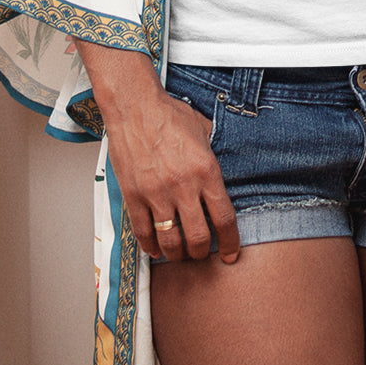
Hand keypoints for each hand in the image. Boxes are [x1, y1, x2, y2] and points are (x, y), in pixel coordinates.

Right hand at [77, 42, 239, 263]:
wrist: (136, 109)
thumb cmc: (170, 116)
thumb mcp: (205, 131)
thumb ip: (213, 156)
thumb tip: (220, 173)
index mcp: (206, 170)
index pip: (224, 217)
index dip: (230, 241)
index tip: (232, 254)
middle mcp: (183, 187)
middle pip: (198, 236)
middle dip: (203, 252)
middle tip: (204, 254)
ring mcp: (156, 194)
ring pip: (170, 240)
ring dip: (178, 254)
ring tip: (182, 255)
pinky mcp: (133, 197)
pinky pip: (143, 232)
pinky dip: (151, 247)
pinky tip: (156, 250)